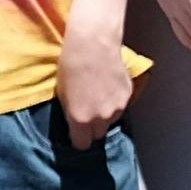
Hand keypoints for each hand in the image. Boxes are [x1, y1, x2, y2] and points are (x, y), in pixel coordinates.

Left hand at [56, 26, 133, 143]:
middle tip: (86, 114)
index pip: (82, 144)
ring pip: (110, 120)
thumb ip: (72, 114)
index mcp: (81, 119)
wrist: (93, 45)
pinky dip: (114, 102)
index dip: (78, 139)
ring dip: (104, 114)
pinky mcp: (128, 95)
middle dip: (92, 129)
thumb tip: (76, 124)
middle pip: (98, 135)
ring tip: (97, 97)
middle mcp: (101, 117)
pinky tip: (106, 88)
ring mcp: (117, 106)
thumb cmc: (70, 66)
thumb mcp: (62, 95)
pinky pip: (120, 106)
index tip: (76, 134)